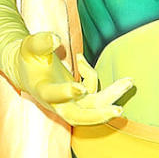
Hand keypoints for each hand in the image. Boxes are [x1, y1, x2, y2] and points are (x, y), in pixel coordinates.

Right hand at [13, 32, 132, 125]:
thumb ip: (41, 42)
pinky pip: (93, 92)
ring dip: (113, 96)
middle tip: (119, 110)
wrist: (28, 71)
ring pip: (94, 106)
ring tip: (130, 81)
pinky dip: (91, 74)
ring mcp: (70, 103)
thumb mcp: (30, 46)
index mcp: (42, 90)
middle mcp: (57, 103)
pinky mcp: (79, 100)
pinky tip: (80, 59)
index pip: (54, 96)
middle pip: (79, 117)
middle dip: (99, 115)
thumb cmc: (30, 57)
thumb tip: (57, 40)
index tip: (80, 88)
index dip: (66, 93)